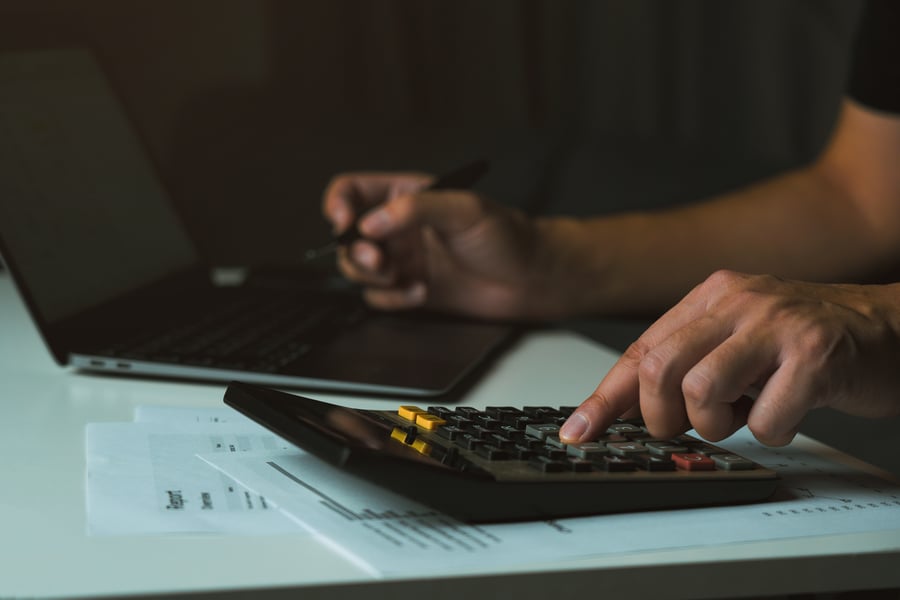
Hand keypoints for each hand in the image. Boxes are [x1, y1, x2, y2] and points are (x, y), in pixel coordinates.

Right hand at [321, 171, 549, 318]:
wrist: (530, 280)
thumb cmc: (506, 236)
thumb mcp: (464, 209)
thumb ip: (415, 209)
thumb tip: (370, 223)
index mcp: (405, 193)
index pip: (351, 191)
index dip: (337, 205)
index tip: (343, 224)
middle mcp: (399, 226)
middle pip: (347, 236)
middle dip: (357, 251)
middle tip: (382, 261)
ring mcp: (403, 258)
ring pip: (357, 268)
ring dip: (372, 276)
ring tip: (402, 277)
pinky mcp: (409, 289)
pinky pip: (378, 297)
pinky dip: (393, 299)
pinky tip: (421, 292)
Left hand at [560, 270, 899, 445]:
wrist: (893, 327)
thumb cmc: (808, 342)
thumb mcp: (738, 340)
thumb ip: (687, 362)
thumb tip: (627, 408)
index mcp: (711, 296)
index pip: (640, 350)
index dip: (605, 398)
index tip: (578, 431)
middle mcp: (738, 301)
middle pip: (659, 368)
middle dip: (663, 416)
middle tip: (690, 424)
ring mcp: (777, 325)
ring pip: (701, 391)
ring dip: (718, 424)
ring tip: (745, 413)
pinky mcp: (815, 355)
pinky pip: (765, 419)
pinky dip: (771, 431)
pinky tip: (787, 411)